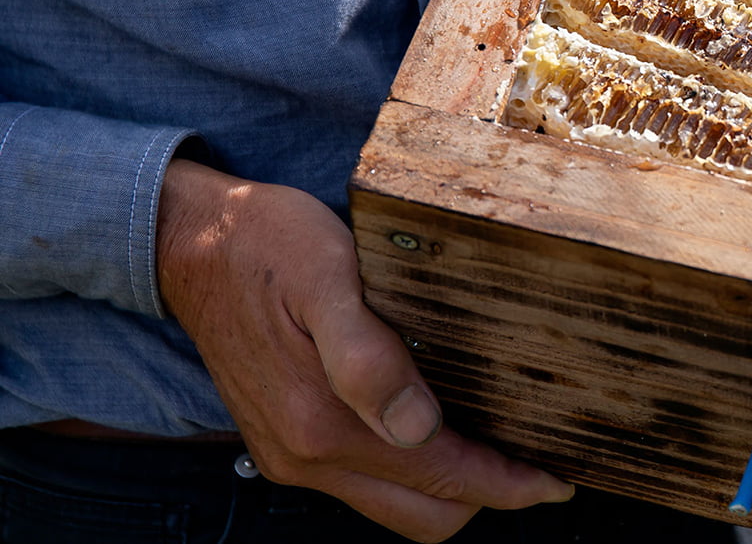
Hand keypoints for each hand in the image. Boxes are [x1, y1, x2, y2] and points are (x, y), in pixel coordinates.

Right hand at [157, 159, 571, 541]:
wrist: (190, 242)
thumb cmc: (267, 245)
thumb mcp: (326, 275)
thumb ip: (367, 357)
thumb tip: (419, 427)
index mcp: (322, 420)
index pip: (440, 479)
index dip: (506, 485)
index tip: (557, 479)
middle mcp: (305, 453)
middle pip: (424, 514)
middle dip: (488, 495)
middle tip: (540, 460)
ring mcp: (291, 454)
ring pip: (395, 504)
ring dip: (451, 485)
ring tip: (502, 444)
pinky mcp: (283, 441)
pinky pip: (364, 481)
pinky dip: (412, 471)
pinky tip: (440, 427)